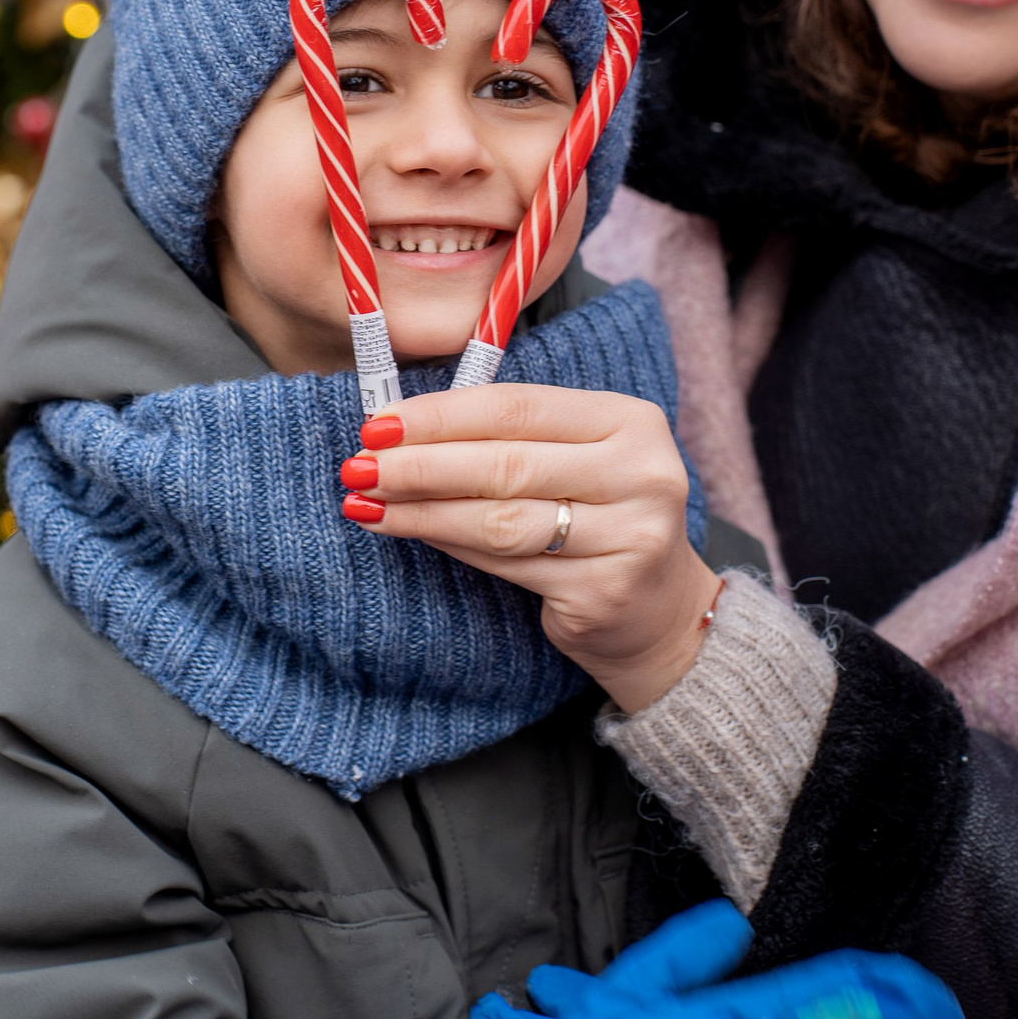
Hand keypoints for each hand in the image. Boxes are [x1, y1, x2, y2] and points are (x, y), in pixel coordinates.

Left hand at [339, 384, 720, 710]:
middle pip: (505, 464)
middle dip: (419, 464)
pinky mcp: (604, 591)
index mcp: (629, 421)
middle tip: (358, 466)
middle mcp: (640, 474)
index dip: (441, 415)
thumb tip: (399, 429)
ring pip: (500, 519)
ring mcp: (629, 537)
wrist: (659, 611)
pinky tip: (410, 532)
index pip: (517, 407)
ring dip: (422, 510)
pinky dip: (449, 544)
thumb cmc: (597, 516)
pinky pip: (506, 564)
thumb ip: (507, 436)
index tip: (378, 423)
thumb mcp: (574, 458)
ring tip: (366, 503)